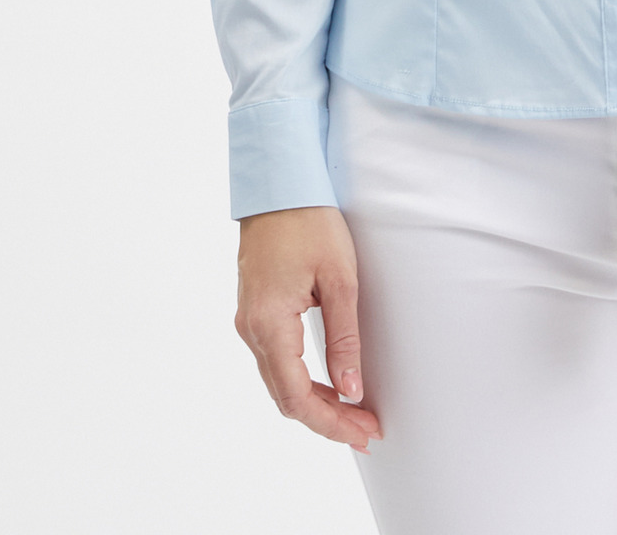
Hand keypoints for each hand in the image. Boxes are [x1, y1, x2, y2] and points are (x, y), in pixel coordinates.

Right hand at [235, 206, 381, 451]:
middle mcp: (251, 329)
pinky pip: (276, 360)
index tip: (364, 433)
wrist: (279, 182)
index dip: (331, 423)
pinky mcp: (254, 310)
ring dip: (315, 402)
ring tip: (355, 412)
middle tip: (367, 429)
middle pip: (286, 397)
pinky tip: (329, 382)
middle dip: (327, 419)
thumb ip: (344, 338)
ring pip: (279, 381)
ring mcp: (249, 320)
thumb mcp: (339, 279)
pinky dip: (302, 379)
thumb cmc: (310, 222)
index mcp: (269, 324)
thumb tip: (351, 390)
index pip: (297, 397)